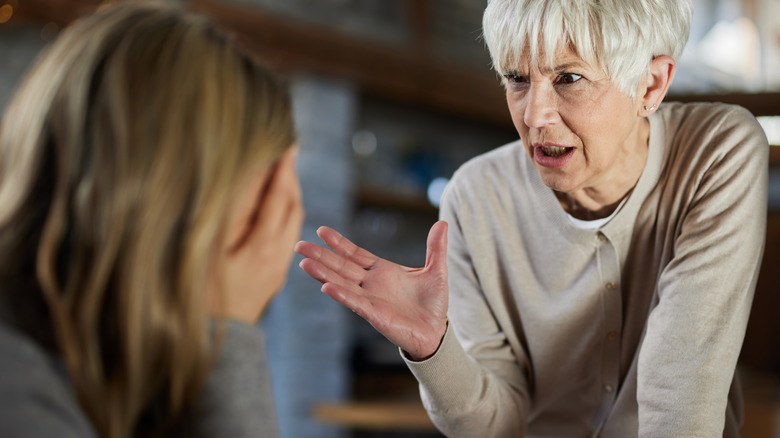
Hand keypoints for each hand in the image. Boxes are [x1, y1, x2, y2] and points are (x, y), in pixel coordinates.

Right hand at [209, 147, 303, 323]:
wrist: (214, 343)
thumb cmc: (202, 295)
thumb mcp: (210, 250)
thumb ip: (231, 214)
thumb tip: (247, 178)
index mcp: (262, 246)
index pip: (277, 196)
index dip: (281, 168)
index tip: (287, 144)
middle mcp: (278, 255)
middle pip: (291, 206)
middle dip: (289, 177)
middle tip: (286, 151)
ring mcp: (278, 267)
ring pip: (293, 222)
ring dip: (289, 194)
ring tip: (282, 173)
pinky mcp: (274, 275)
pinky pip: (288, 236)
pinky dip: (285, 213)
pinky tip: (275, 207)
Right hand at [295, 221, 448, 359]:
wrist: (436, 333)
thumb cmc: (433, 304)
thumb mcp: (436, 271)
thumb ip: (436, 247)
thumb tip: (443, 223)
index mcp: (382, 271)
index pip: (355, 254)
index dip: (339, 243)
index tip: (322, 231)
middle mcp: (371, 284)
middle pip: (341, 266)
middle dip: (320, 255)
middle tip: (299, 245)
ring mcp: (370, 299)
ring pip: (342, 282)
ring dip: (323, 273)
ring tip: (304, 263)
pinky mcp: (374, 314)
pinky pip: (355, 302)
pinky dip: (341, 294)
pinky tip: (326, 287)